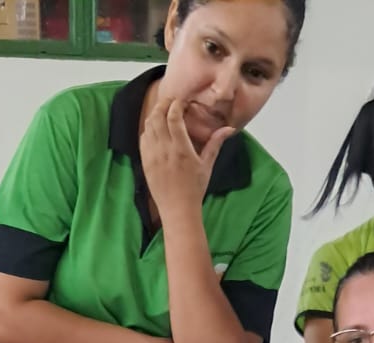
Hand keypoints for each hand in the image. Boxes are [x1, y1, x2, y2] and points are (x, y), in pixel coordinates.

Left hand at [140, 97, 233, 218]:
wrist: (177, 210)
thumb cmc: (194, 189)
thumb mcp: (207, 166)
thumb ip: (215, 144)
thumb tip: (229, 129)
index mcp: (181, 149)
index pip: (173, 117)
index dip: (176, 104)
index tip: (181, 102)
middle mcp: (164, 150)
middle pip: (157, 116)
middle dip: (163, 104)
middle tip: (170, 102)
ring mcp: (152, 156)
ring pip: (148, 126)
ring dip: (155, 114)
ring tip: (163, 112)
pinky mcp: (145, 162)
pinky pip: (143, 139)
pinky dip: (148, 129)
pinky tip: (155, 129)